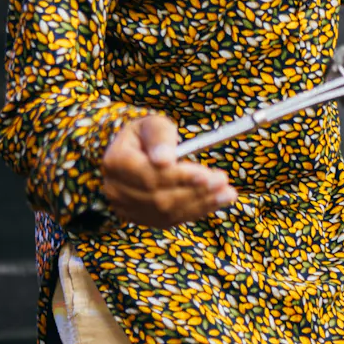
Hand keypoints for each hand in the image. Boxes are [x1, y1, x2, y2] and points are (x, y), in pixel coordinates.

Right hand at [102, 115, 237, 227]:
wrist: (135, 152)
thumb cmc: (148, 134)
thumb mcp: (154, 125)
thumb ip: (161, 137)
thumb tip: (165, 160)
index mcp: (116, 163)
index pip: (150, 176)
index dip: (179, 177)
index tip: (206, 174)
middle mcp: (116, 190)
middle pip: (159, 197)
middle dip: (195, 191)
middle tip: (223, 182)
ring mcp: (127, 208)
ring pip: (167, 211)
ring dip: (201, 203)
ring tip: (227, 193)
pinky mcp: (142, 218)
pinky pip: (171, 219)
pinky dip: (196, 211)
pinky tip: (216, 201)